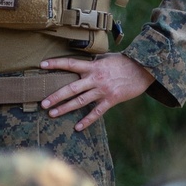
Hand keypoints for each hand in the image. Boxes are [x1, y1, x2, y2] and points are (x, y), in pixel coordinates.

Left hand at [39, 53, 153, 130]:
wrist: (143, 69)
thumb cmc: (124, 62)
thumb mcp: (106, 58)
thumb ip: (93, 62)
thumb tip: (82, 64)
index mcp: (93, 66)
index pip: (70, 64)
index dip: (55, 64)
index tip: (42, 65)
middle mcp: (95, 79)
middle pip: (71, 88)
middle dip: (56, 96)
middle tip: (43, 103)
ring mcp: (103, 90)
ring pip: (80, 101)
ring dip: (65, 108)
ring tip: (52, 114)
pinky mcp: (111, 100)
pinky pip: (97, 112)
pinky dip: (87, 120)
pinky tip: (77, 127)